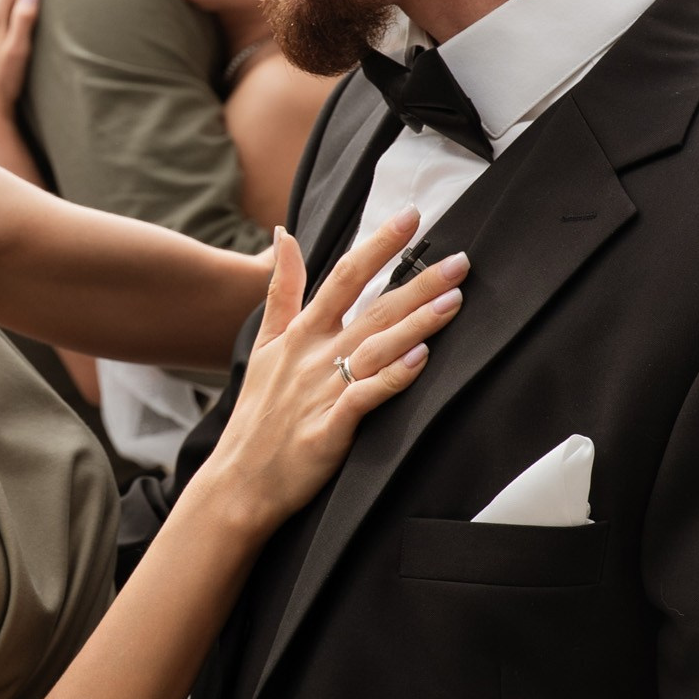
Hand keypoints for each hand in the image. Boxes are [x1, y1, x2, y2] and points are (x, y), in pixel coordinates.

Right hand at [202, 206, 466, 533]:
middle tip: (460, 262)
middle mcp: (313, 356)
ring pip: (376, 348)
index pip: (344, 276)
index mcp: (300, 333)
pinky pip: (366, 397)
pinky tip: (420, 361)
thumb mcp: (262, 345)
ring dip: (415, 324)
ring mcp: (321, 391)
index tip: (412, 217)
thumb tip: (285, 234)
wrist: (238, 482)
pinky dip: (392, 379)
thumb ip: (281, 290)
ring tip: (453, 302)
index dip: (379, 245)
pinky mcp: (329, 429)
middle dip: (418, 283)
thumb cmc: (257, 417)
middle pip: (372, 309)